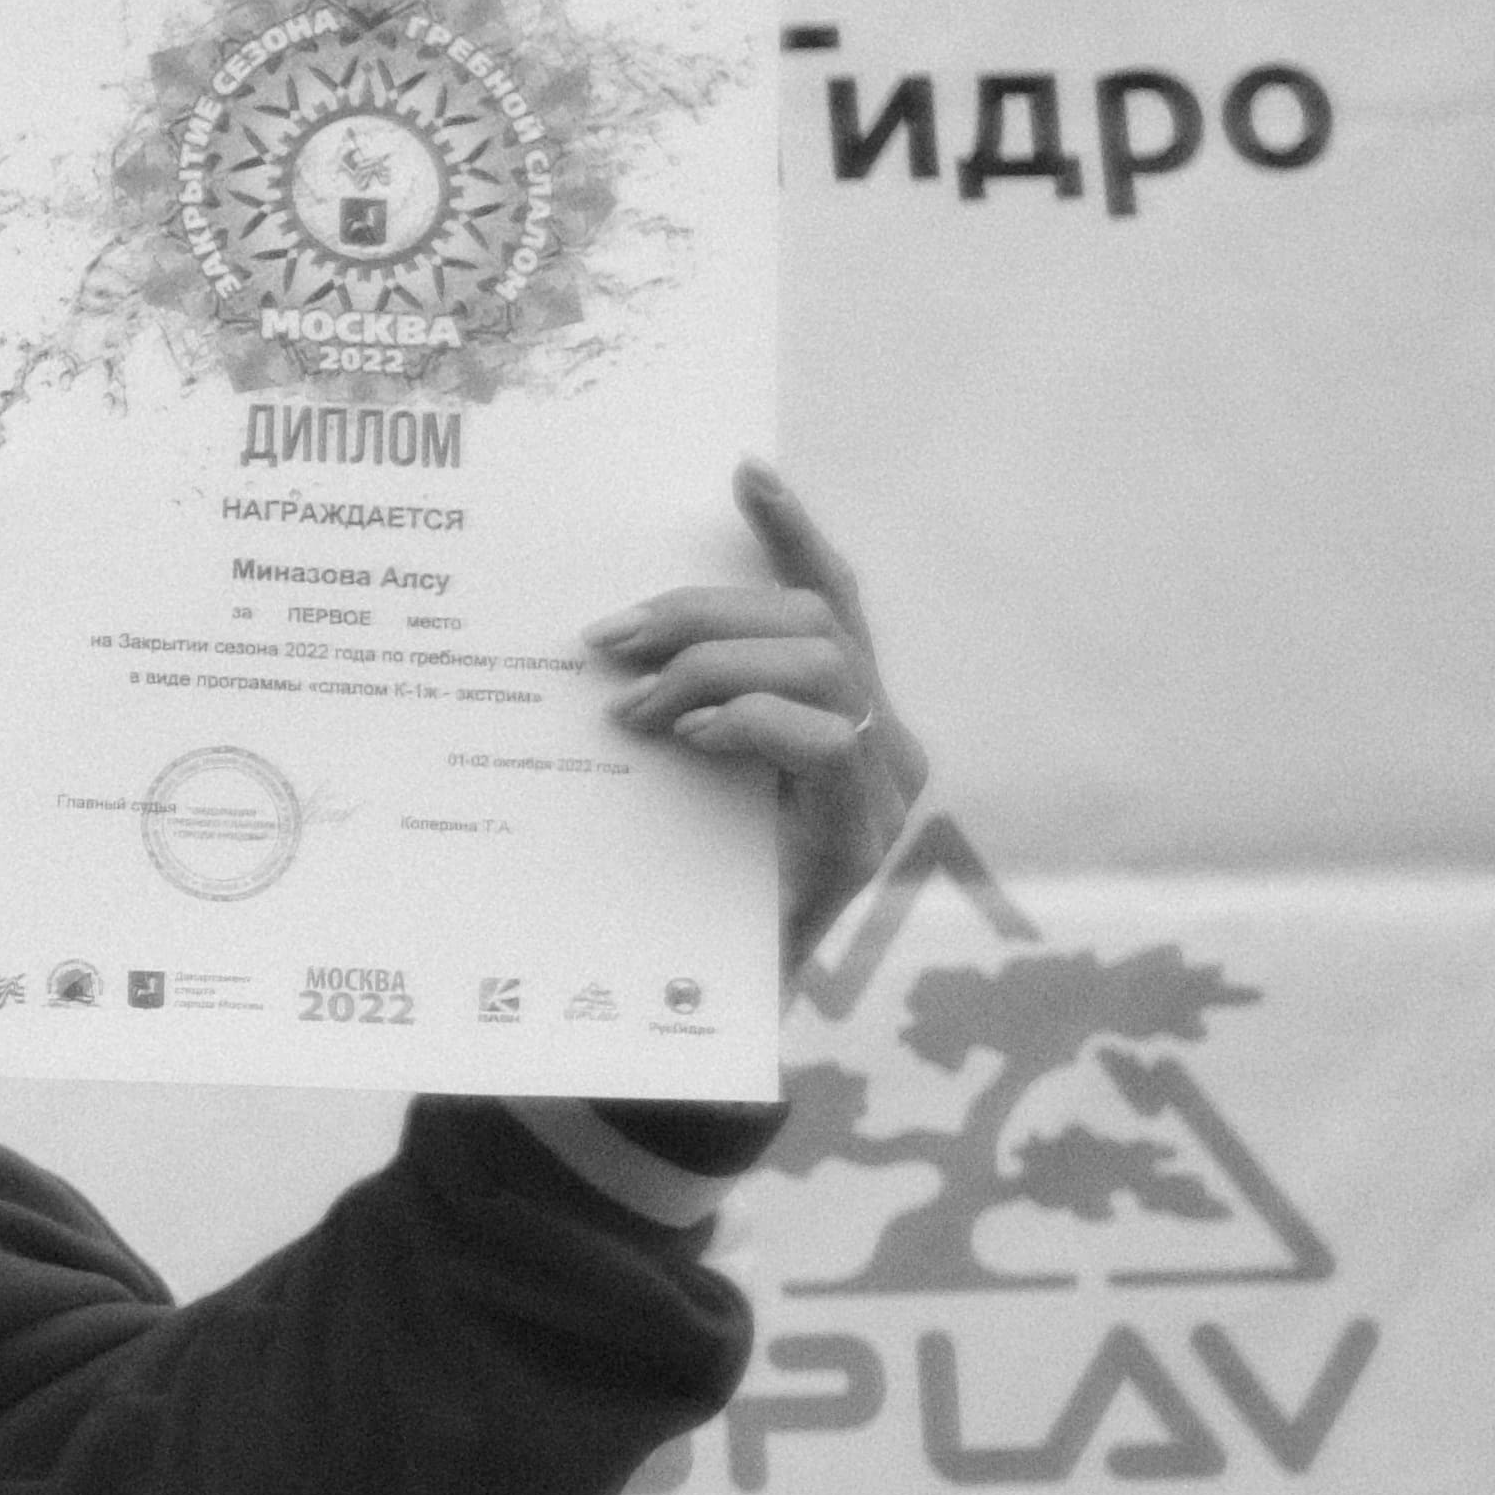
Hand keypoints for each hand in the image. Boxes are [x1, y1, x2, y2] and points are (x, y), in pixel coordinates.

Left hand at [586, 464, 925, 978]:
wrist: (700, 1022)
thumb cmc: (683, 895)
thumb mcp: (677, 781)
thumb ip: (682, 710)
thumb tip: (608, 642)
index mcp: (848, 720)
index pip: (831, 600)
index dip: (792, 532)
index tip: (741, 471)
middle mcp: (886, 746)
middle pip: (815, 620)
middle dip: (707, 611)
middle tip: (608, 639)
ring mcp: (886, 795)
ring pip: (826, 664)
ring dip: (716, 665)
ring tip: (635, 705)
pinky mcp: (863, 846)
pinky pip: (828, 744)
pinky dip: (757, 721)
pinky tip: (691, 734)